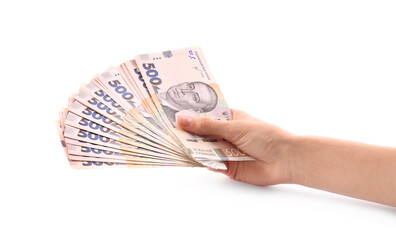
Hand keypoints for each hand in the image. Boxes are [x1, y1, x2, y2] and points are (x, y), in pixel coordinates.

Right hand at [177, 109, 295, 185]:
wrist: (285, 160)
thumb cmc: (266, 136)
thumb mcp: (234, 127)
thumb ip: (207, 126)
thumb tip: (183, 120)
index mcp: (230, 119)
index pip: (206, 115)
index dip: (191, 115)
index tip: (172, 112)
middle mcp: (227, 134)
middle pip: (203, 133)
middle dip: (188, 132)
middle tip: (167, 130)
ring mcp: (227, 151)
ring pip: (205, 149)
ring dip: (193, 147)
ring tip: (173, 143)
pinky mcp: (228, 167)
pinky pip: (211, 163)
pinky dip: (202, 161)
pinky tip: (190, 158)